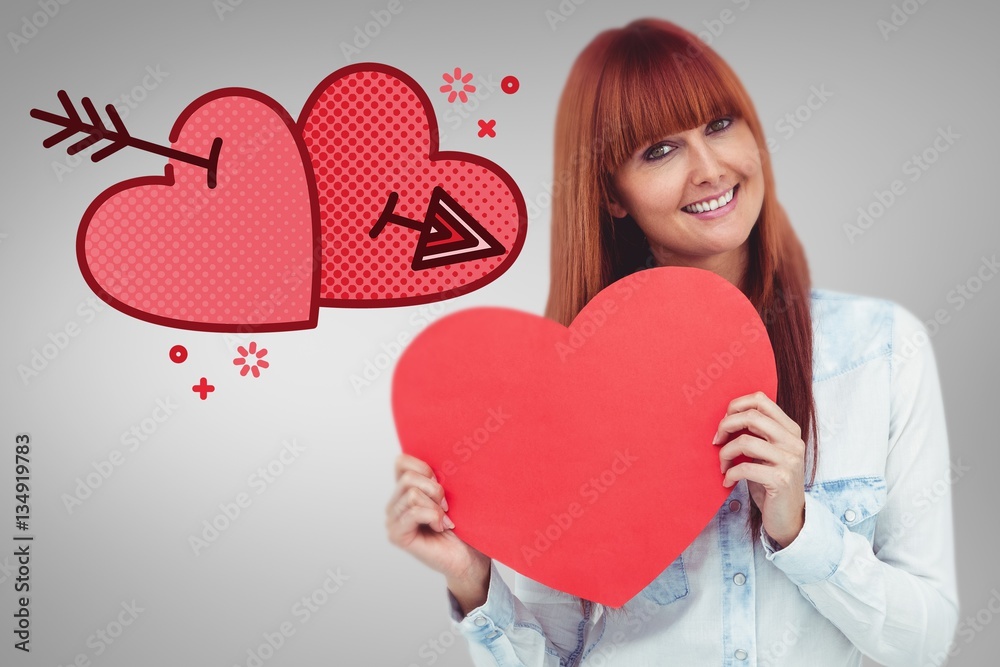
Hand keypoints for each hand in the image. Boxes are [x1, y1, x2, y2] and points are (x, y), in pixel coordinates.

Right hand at [386, 453, 490, 611]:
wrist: (469, 556)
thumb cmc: (462, 526)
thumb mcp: (450, 494)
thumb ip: (436, 478)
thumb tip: (439, 457)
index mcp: (405, 490)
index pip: (402, 462)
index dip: (424, 467)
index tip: (442, 483)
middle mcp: (395, 503)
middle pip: (407, 477)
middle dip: (434, 489)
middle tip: (446, 506)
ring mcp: (393, 520)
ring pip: (412, 494)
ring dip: (435, 506)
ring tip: (444, 519)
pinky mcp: (397, 535)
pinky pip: (414, 511)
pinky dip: (433, 517)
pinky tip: (440, 528)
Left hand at [712, 391, 805, 547]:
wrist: (789, 518)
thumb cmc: (771, 482)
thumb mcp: (766, 452)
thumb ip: (757, 433)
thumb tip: (727, 418)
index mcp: (790, 430)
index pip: (761, 400)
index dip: (736, 406)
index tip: (724, 423)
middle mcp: (793, 442)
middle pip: (751, 416)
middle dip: (726, 426)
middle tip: (716, 441)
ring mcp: (790, 460)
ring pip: (745, 442)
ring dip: (725, 454)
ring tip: (723, 465)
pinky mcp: (781, 480)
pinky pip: (745, 468)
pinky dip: (729, 474)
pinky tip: (727, 481)